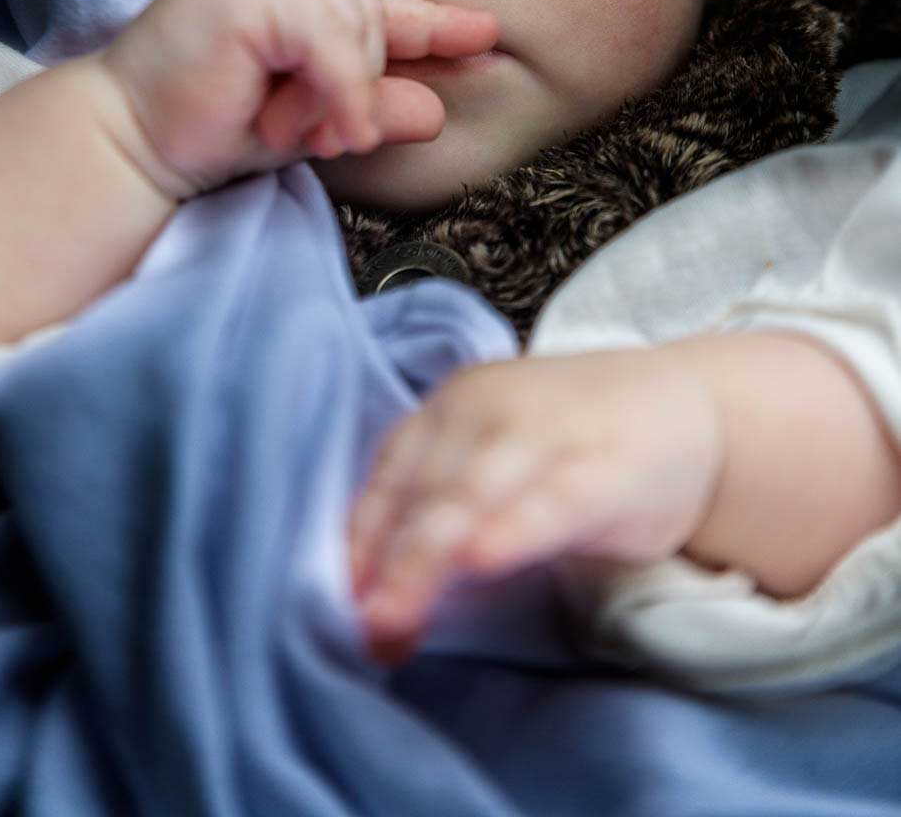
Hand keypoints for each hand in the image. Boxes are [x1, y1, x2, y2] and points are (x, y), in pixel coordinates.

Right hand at [97, 0, 497, 199]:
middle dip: (354, 90)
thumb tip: (435, 110)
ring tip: (283, 134)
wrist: (128, 141)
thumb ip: (364, 110)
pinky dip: (331, 90)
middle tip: (306, 141)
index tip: (482, 34)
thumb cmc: (201, 133)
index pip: (375, 6)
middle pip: (373, 19)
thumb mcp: (302, 126)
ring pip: (357, 27)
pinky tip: (293, 129)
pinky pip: (331, 40)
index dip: (431, 23)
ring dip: (335, 98)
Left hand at [346, 348, 724, 665]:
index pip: (390, 474)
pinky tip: (484, 559)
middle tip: (367, 630)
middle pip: (424, 494)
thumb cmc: (576, 444)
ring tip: (395, 614)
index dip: (361, 541)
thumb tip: (370, 591)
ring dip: (427, 559)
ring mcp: (547, 434)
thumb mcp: (495, 458)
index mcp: (453, 406)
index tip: (340, 605)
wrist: (695, 409)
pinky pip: (552, 503)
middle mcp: (489, 409)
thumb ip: (441, 507)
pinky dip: (514, 530)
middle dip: (389, 565)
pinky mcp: (606, 470)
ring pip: (472, 497)